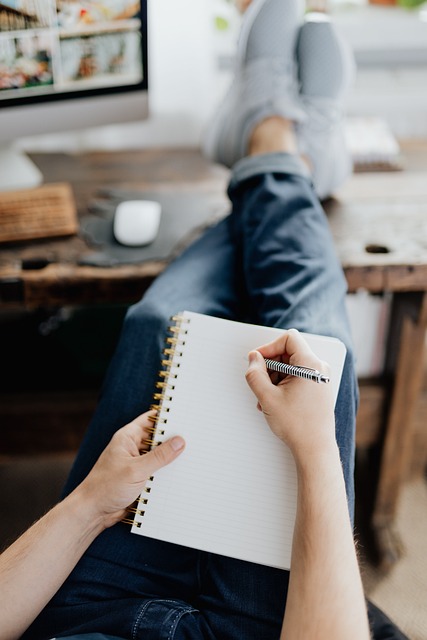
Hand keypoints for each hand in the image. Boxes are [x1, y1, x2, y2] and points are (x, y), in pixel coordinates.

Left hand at [76, 412, 184, 527]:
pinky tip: (180, 475)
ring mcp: (136, 463)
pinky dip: (166, 473)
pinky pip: (157, 471)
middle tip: (193, 439)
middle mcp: (132, 448)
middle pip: (157, 439)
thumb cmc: (106, 487)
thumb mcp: (136, 470)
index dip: (166, 418)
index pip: (150, 420)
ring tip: (191, 457)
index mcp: (127, 438)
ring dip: (170, 459)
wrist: (93, 513)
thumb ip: (159, 456)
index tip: (185, 418)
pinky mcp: (139, 478)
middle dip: (172, 440)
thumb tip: (179, 442)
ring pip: (158, 456)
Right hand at [245, 329, 335, 460]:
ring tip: (267, 399)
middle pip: (288, 353)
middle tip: (261, 384)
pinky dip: (283, 385)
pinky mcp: (318, 388)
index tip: (258, 360)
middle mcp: (319, 368)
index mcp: (311, 365)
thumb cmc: (298, 425)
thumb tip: (253, 358)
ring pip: (290, 366)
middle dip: (270, 367)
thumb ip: (255, 373)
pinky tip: (275, 402)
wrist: (315, 449)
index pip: (289, 339)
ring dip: (274, 379)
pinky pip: (297, 377)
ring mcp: (320, 378)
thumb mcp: (267, 397)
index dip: (269, 346)